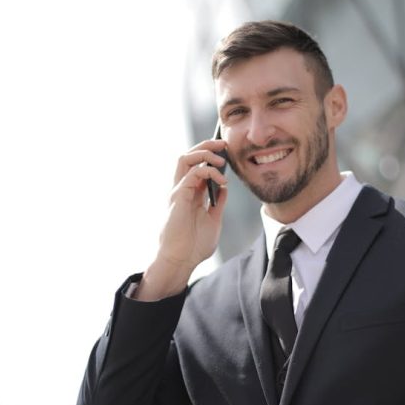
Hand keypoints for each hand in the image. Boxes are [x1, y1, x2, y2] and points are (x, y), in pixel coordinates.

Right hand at [135, 139, 228, 300]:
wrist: (182, 260)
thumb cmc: (194, 245)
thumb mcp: (213, 219)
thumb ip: (218, 203)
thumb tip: (224, 187)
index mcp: (190, 194)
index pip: (197, 165)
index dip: (210, 156)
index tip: (226, 152)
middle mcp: (182, 189)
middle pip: (188, 156)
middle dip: (206, 145)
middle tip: (223, 144)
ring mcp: (178, 191)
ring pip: (185, 158)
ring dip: (204, 153)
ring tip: (221, 158)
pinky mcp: (178, 196)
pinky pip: (193, 173)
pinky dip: (208, 172)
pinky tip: (221, 181)